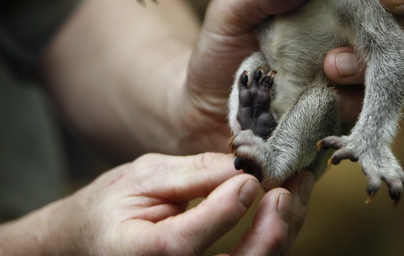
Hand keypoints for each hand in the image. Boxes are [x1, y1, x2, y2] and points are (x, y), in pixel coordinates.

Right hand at [1, 153, 313, 254]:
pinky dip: (276, 233)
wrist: (94, 237)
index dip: (222, 211)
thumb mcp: (146, 176)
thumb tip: (244, 168)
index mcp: (139, 255)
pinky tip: (286, 203)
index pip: (183, 244)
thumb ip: (193, 174)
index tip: (249, 178)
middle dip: (270, 231)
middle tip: (287, 189)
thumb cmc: (114, 205)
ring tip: (297, 188)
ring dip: (283, 230)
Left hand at [174, 0, 403, 149]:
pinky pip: (366, 98)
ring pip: (397, 50)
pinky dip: (351, 94)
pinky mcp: (346, 101)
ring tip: (333, 63)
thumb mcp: (229, 13)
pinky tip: (326, 87)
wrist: (209, 106)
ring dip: (374, 51)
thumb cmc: (225, 48)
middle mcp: (352, 19)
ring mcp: (354, 62)